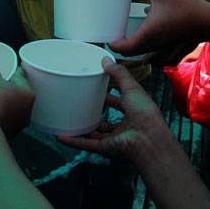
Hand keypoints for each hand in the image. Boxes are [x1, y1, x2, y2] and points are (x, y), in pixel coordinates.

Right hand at [57, 59, 174, 162]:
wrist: (148, 140)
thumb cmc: (145, 114)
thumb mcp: (132, 88)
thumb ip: (119, 74)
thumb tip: (105, 60)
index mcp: (134, 111)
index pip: (120, 103)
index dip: (110, 96)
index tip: (97, 89)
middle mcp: (125, 125)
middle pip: (107, 119)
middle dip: (96, 113)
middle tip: (81, 103)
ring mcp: (115, 138)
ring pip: (96, 133)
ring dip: (83, 128)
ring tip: (69, 119)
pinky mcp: (106, 148)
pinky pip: (87, 144)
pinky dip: (74, 142)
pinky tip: (61, 136)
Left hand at [110, 0, 209, 65]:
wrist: (209, 20)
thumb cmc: (186, 7)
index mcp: (148, 33)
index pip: (125, 47)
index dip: (114, 46)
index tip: (108, 40)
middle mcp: (154, 44)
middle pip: (132, 53)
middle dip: (121, 48)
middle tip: (114, 37)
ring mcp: (163, 47)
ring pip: (143, 54)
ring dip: (133, 49)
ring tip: (127, 38)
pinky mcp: (171, 46)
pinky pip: (154, 54)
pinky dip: (146, 51)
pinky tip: (146, 39)